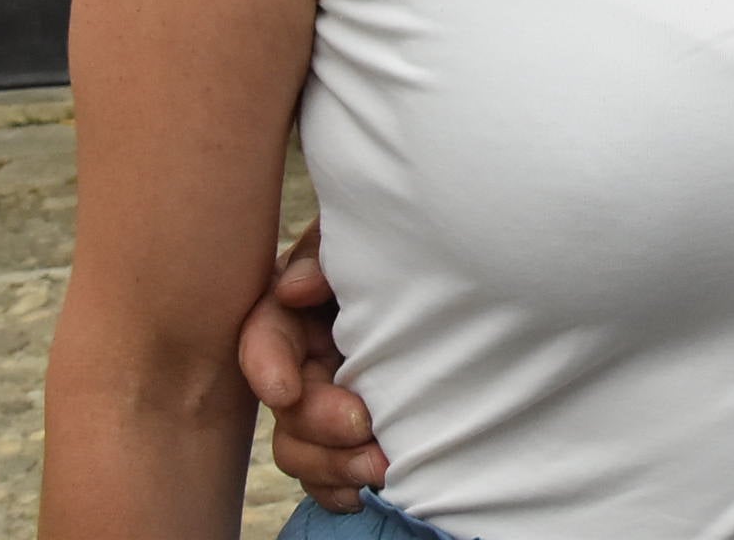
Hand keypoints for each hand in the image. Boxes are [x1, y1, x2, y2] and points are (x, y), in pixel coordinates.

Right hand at [237, 220, 385, 510]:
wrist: (468, 278)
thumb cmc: (406, 251)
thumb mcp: (367, 241)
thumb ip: (326, 258)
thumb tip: (293, 288)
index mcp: (300, 308)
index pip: (264, 334)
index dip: (266, 364)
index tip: (285, 390)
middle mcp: (306, 359)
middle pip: (288, 404)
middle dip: (320, 421)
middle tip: (366, 425)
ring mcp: (327, 401)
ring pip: (301, 448)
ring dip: (336, 463)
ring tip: (383, 465)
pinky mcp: (348, 438)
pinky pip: (329, 478)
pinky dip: (344, 489)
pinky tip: (366, 492)